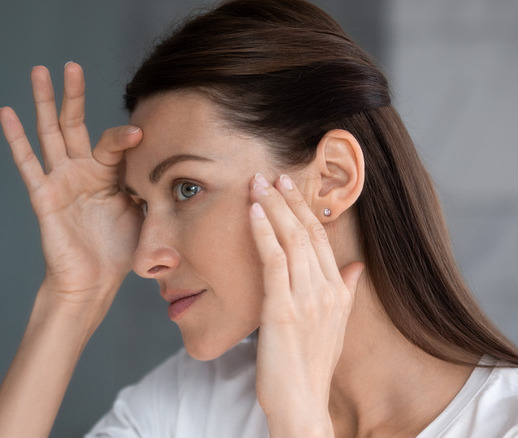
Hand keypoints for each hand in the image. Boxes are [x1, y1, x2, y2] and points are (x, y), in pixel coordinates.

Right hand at [0, 62, 142, 319]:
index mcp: (108, 174)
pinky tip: (7, 112)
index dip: (124, 136)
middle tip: (71, 65)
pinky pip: (27, 163)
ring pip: (49, 133)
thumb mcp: (144, 212)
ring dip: (44, 102)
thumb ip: (150, 185)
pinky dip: (16, 138)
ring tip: (39, 71)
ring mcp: (61, 181)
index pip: (113, 142)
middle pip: (75, 124)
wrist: (94, 282)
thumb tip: (172, 165)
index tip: (140, 134)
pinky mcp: (44, 195)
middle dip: (73, 94)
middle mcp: (82, 171)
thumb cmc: (119, 251)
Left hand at [249, 173, 362, 436]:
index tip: (289, 187)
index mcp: (338, 292)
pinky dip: (263, 232)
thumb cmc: (310, 366)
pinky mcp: (282, 309)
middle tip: (271, 174)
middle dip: (287, 200)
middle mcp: (326, 290)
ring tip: (257, 183)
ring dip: (272, 207)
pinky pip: (273, 261)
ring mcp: (305, 298)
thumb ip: (346, 292)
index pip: (320, 239)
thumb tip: (356, 266)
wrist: (301, 403)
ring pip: (290, 240)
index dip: (304, 209)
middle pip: (306, 232)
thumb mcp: (335, 326)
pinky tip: (253, 213)